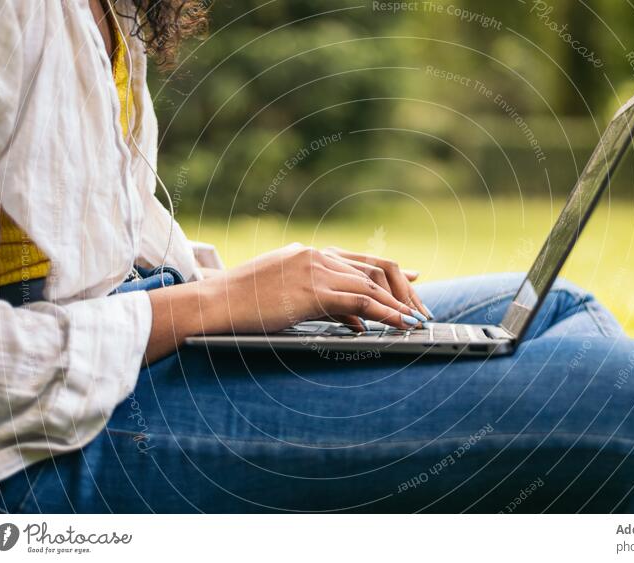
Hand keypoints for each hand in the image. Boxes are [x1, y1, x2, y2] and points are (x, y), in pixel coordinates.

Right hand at [199, 243, 426, 334]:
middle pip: (374, 268)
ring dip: (399, 304)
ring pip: (371, 284)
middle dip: (403, 290)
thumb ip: (322, 302)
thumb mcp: (286, 296)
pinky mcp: (313, 290)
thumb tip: (356, 319)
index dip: (391, 272)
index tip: (413, 281)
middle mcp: (317, 255)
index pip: (361, 259)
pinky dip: (386, 312)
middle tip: (420, 311)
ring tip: (417, 321)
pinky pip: (361, 300)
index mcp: (309, 253)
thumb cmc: (243, 304)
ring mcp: (315, 270)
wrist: (214, 303)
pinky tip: (401, 324)